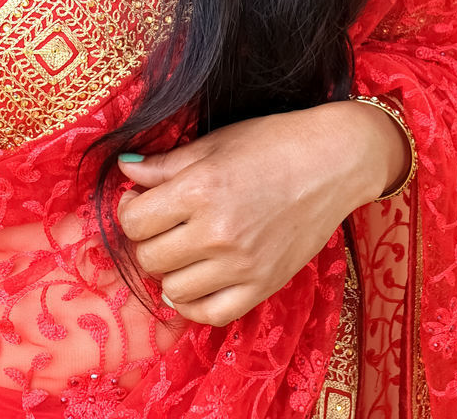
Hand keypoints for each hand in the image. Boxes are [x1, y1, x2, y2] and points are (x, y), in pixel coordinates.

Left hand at [115, 99, 404, 326]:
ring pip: (173, 289)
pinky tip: (196, 280)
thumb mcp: (213, 144)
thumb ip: (164, 164)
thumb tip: (124, 169)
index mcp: (200, 189)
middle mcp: (217, 232)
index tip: (141, 201)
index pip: (134, 221)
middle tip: (163, 224)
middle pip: (149, 258)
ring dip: (170, 270)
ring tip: (184, 248)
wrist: (332, 161)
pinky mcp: (263, 285)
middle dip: (148, 240)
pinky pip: (210, 314)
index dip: (130, 211)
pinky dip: (194, 303)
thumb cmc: (271, 143)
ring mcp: (242, 265)